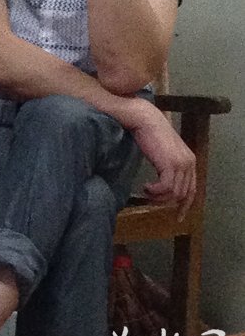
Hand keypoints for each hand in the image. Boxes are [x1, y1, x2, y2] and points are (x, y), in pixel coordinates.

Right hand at [128, 102, 195, 221]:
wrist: (145, 119)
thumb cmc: (150, 133)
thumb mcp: (164, 152)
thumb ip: (168, 166)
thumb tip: (164, 184)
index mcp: (189, 160)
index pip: (192, 190)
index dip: (185, 205)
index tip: (177, 216)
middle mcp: (189, 163)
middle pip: (182, 194)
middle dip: (166, 201)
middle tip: (150, 200)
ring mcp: (181, 164)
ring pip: (173, 193)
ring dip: (158, 196)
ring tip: (146, 191)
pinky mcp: (170, 164)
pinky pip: (165, 188)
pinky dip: (154, 191)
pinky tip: (145, 187)